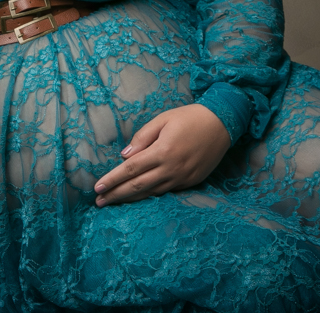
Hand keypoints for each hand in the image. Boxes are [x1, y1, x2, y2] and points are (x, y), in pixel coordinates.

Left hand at [93, 104, 229, 205]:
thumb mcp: (163, 119)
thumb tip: (124, 156)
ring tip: (113, 202)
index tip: (97, 187)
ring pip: (151, 193)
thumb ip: (142, 137)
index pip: (130, 169)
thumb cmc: (189, 117)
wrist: (222, 123)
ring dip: (130, 199)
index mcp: (162, 151)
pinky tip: (138, 197)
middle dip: (116, 195)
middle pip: (138, 186)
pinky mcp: (191, 182)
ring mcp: (182, 178)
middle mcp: (171, 169)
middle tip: (99, 202)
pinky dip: (150, 195)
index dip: (112, 180)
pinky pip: (166, 192)